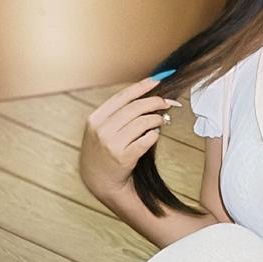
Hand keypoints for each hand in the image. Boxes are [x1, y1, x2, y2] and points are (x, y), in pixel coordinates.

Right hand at [80, 76, 181, 198]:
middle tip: (167, 103)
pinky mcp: (123, 157)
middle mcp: (102, 130)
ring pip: (142, 122)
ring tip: (162, 120)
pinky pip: (146, 140)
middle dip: (155, 102)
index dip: (141, 87)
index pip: (122, 96)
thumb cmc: (103, 151)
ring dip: (156, 119)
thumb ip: (117, 114)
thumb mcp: (101, 129)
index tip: (157, 81)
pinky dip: (153, 135)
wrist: (99, 181)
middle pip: (135, 108)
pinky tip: (154, 135)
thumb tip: (144, 95)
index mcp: (95, 119)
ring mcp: (112, 144)